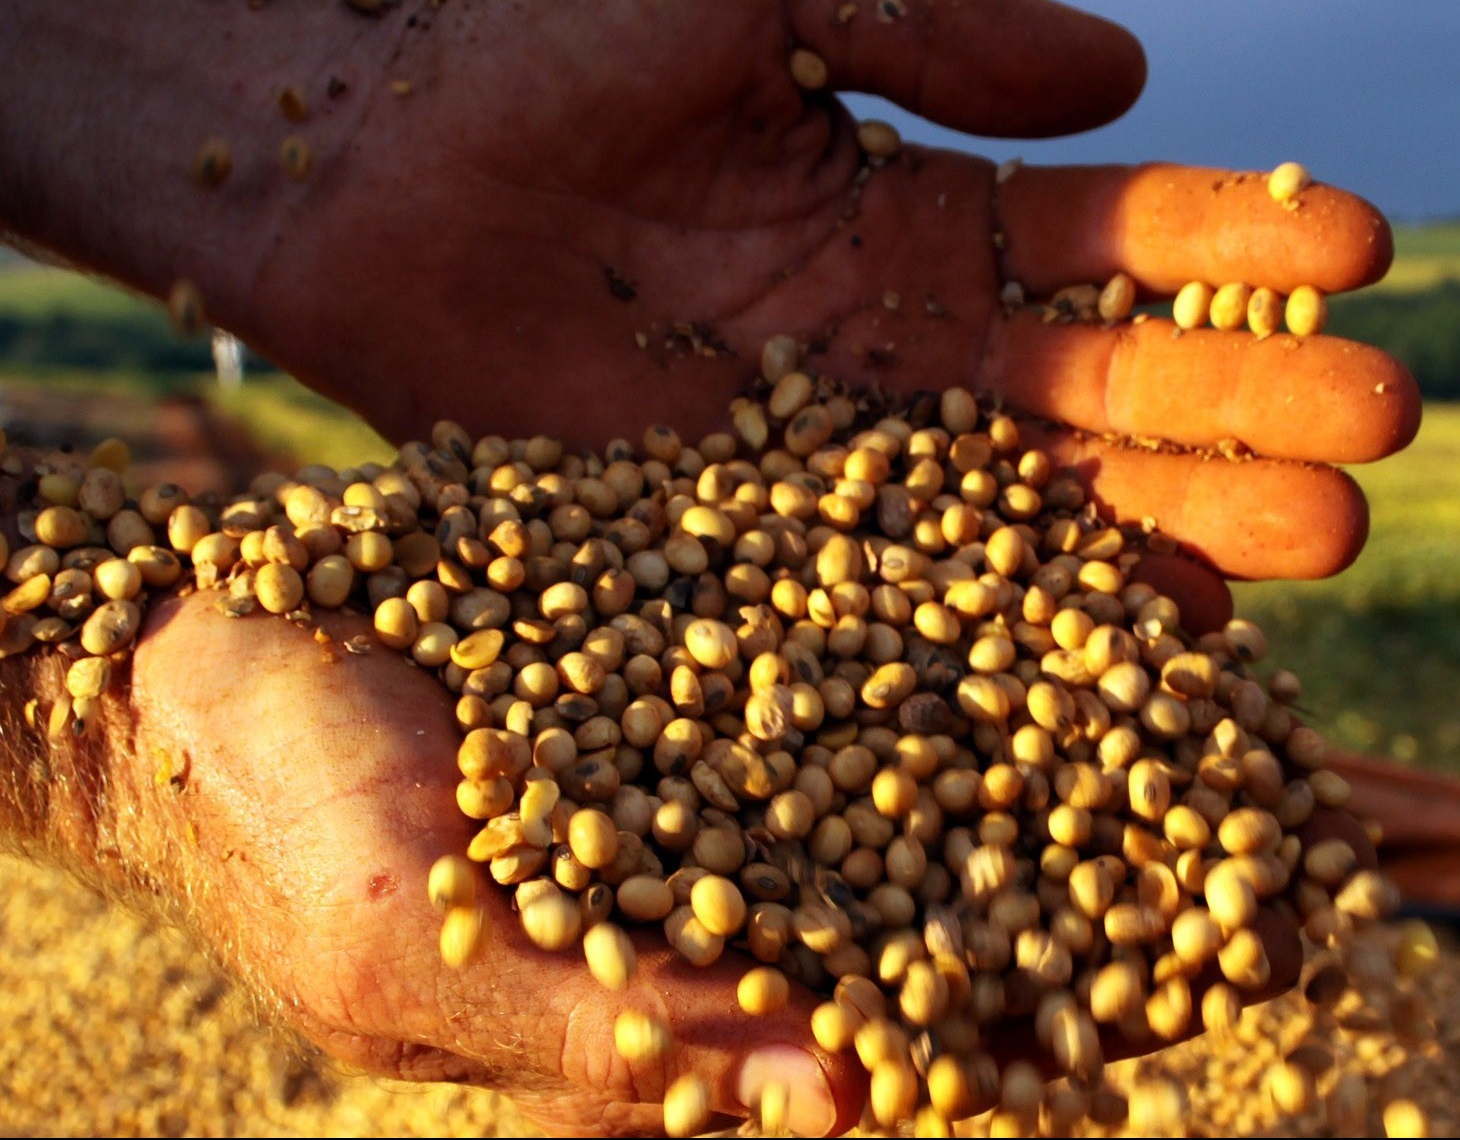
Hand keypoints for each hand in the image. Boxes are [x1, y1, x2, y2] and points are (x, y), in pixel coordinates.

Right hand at [113, 591, 1347, 1137]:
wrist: (200, 646)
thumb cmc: (271, 823)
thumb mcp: (418, 955)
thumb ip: (616, 1033)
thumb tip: (849, 1104)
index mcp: (676, 983)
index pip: (886, 1018)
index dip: (1026, 1011)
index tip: (1184, 971)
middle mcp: (726, 853)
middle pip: (935, 865)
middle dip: (1089, 844)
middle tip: (1267, 805)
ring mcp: (721, 723)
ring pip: (911, 717)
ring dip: (1043, 687)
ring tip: (1192, 636)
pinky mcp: (696, 604)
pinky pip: (837, 592)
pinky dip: (934, 573)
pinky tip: (1039, 524)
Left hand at [237, 0, 1417, 614]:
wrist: (368, 177)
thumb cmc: (540, 52)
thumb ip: (933, 24)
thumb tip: (1133, 74)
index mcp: (913, 206)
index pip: (1104, 229)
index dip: (1228, 236)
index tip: (1352, 243)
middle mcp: (894, 342)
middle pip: (1099, 380)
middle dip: (1240, 399)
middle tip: (1374, 429)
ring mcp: (829, 446)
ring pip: (1028, 490)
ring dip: (1168, 513)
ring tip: (1309, 535)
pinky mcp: (745, 529)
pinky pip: (899, 574)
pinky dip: (1012, 603)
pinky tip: (1130, 629)